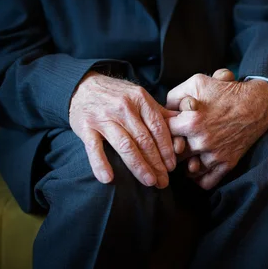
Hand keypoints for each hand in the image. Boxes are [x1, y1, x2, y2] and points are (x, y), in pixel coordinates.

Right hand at [69, 71, 177, 187]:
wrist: (82, 86)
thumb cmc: (117, 95)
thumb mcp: (140, 97)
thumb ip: (160, 112)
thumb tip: (185, 122)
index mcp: (141, 100)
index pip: (158, 128)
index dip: (167, 149)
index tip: (172, 167)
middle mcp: (124, 108)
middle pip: (144, 140)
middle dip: (156, 163)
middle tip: (163, 181)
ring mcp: (103, 117)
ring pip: (125, 146)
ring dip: (138, 166)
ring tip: (149, 182)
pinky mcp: (85, 127)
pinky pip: (94, 148)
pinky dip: (100, 164)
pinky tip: (108, 179)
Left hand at [167, 72, 267, 189]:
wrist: (257, 104)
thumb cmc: (226, 91)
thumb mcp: (197, 82)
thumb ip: (174, 95)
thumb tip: (163, 110)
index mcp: (192, 122)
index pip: (164, 134)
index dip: (164, 131)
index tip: (169, 128)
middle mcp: (202, 141)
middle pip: (174, 154)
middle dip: (174, 148)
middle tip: (177, 143)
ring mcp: (215, 155)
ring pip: (188, 170)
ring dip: (186, 164)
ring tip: (187, 156)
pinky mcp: (227, 164)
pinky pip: (206, 181)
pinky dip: (199, 178)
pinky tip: (198, 168)